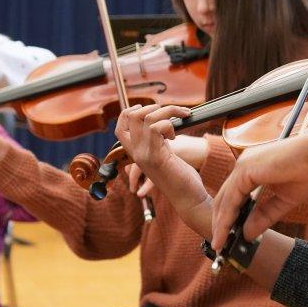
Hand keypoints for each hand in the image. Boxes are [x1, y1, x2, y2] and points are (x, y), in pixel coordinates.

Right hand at [115, 105, 211, 235]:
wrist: (188, 199)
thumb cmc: (181, 176)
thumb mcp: (165, 154)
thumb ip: (158, 140)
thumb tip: (162, 119)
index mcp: (136, 153)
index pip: (119, 126)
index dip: (131, 112)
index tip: (151, 111)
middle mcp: (136, 153)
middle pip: (130, 116)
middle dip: (152, 107)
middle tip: (170, 115)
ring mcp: (144, 155)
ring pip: (146, 117)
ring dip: (167, 112)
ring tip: (179, 121)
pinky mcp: (156, 157)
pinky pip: (156, 128)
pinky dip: (169, 125)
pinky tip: (175, 137)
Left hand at [211, 132, 307, 251]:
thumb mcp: (283, 201)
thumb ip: (264, 216)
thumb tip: (247, 234)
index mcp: (252, 169)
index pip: (233, 196)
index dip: (229, 217)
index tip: (228, 236)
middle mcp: (243, 165)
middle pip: (224, 198)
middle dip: (220, 223)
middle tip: (219, 244)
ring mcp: (243, 166)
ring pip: (224, 200)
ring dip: (220, 224)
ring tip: (219, 244)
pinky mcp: (245, 170)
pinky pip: (231, 198)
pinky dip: (227, 217)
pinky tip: (226, 232)